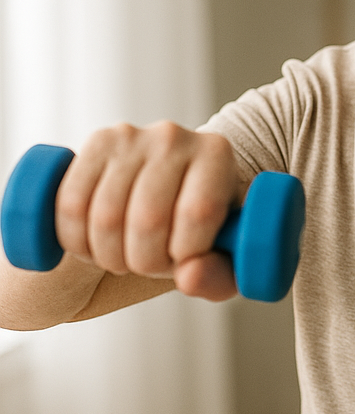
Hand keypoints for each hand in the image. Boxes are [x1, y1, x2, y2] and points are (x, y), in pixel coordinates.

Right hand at [54, 122, 242, 299]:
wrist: (173, 186)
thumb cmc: (204, 225)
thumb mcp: (225, 254)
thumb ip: (219, 274)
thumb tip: (189, 277)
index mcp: (217, 154)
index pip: (197, 213)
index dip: (183, 253)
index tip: (181, 262)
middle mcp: (175, 136)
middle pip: (148, 219)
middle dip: (145, 260)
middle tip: (150, 265)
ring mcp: (131, 136)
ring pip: (105, 217)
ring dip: (110, 256)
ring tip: (125, 258)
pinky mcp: (96, 144)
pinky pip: (71, 205)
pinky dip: (77, 241)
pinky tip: (95, 247)